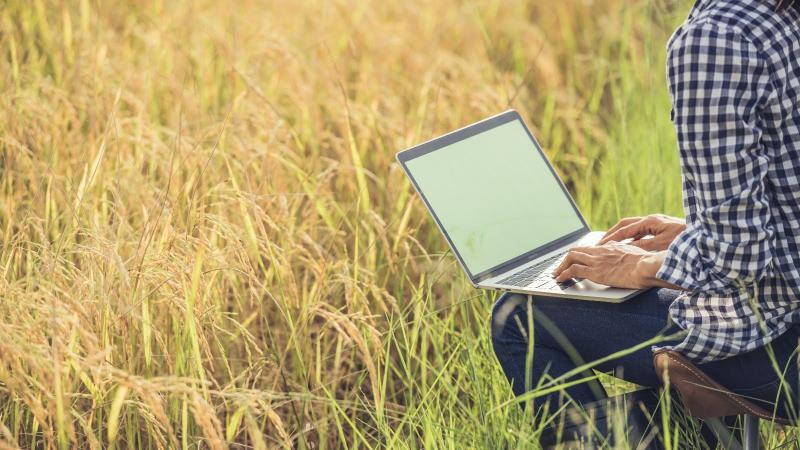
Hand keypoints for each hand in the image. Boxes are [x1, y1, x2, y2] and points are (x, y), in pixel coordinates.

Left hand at [552, 242, 677, 289]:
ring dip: (561, 267)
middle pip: (576, 251)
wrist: (647, 266)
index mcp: (610, 246)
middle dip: (566, 259)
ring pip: (571, 258)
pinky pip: (573, 271)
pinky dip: (564, 274)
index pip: (589, 248)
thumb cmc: (647, 263)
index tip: (575, 260)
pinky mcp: (595, 272)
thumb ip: (625, 254)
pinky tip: (560, 279)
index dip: (579, 254)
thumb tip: (625, 257)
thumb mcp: (635, 253)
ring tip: (556, 275)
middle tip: (561, 267)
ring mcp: (596, 261)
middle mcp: (600, 251)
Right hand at [598, 214, 685, 251]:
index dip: (611, 238)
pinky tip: (630, 246)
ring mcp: (657, 223)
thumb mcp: (663, 244)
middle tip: (600, 243)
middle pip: (625, 224)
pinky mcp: (663, 228)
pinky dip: (632, 238)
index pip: (624, 229)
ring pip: (633, 228)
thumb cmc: (686, 241)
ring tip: (611, 244)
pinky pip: (641, 232)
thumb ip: (643, 245)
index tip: (600, 245)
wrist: (707, 235)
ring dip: (621, 235)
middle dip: (612, 233)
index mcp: (650, 221)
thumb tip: (626, 247)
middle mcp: (652, 219)